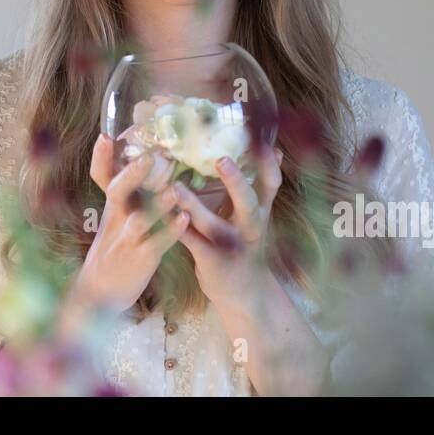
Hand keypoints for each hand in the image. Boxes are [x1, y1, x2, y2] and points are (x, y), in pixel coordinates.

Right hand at [61, 133, 189, 327]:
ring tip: (173, 189)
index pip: (101, 177)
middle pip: (118, 191)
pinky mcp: (141, 259)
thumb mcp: (112, 217)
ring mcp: (127, 239)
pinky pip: (157, 243)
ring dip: (157, 204)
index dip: (101, 157)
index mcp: (112, 205)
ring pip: (140, 219)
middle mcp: (116, 218)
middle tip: (147, 156)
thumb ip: (125, 193)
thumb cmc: (113, 247)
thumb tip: (138, 161)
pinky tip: (185, 219)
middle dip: (132, 174)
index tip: (106, 136)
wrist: (100, 291)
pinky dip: (171, 231)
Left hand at [171, 147, 283, 306]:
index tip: (262, 140)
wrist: (246, 294)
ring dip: (192, 205)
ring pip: (211, 224)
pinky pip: (191, 242)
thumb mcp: (258, 214)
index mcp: (260, 211)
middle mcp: (249, 227)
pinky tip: (160, 213)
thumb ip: (261, 184)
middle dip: (236, 182)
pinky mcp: (211, 260)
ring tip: (174, 186)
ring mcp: (230, 245)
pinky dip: (176, 227)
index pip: (271, 184)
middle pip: (248, 203)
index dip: (268, 164)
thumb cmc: (245, 242)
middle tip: (222, 160)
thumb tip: (273, 148)